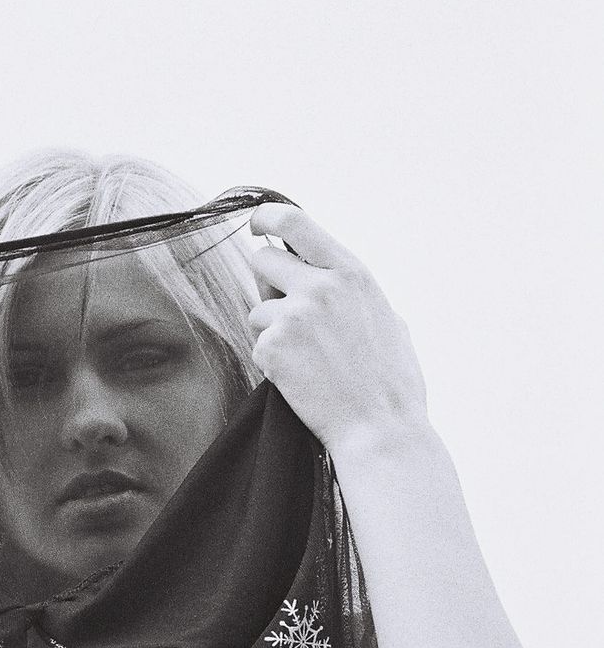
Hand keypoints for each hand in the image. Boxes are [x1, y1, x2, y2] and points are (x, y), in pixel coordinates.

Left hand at [248, 204, 428, 456]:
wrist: (380, 429)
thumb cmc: (390, 383)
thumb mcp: (388, 320)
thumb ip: (354, 293)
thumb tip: (331, 276)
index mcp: (351, 273)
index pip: (294, 222)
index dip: (267, 218)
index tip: (258, 225)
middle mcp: (321, 286)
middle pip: (262, 261)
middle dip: (268, 286)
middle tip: (288, 316)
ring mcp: (294, 316)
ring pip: (257, 309)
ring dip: (272, 331)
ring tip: (308, 360)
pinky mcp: (272, 347)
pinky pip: (257, 344)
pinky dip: (272, 361)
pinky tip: (301, 378)